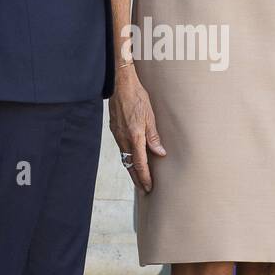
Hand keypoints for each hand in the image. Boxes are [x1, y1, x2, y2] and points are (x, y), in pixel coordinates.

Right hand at [108, 63, 165, 191]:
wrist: (120, 85)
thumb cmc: (137, 97)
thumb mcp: (150, 116)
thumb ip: (154, 136)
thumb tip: (160, 153)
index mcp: (134, 136)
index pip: (140, 163)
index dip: (145, 177)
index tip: (149, 187)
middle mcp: (124, 138)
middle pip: (130, 165)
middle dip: (137, 179)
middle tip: (144, 190)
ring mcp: (117, 135)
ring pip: (125, 158)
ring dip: (132, 170)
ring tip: (138, 179)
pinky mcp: (114, 130)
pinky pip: (121, 149)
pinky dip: (127, 158)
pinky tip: (131, 159)